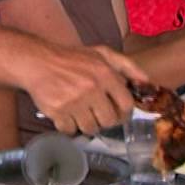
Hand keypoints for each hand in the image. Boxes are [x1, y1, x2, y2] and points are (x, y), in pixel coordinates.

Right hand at [25, 44, 141, 133]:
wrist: (37, 61)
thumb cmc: (72, 59)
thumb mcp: (102, 54)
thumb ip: (127, 66)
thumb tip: (148, 82)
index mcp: (105, 74)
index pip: (127, 104)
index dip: (124, 113)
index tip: (118, 113)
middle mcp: (91, 88)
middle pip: (109, 121)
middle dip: (105, 120)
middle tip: (97, 113)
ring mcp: (74, 101)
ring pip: (90, 128)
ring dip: (86, 124)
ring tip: (80, 112)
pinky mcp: (58, 111)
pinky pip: (70, 130)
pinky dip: (68, 126)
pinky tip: (65, 113)